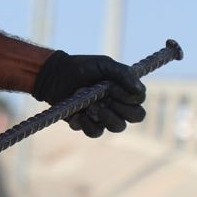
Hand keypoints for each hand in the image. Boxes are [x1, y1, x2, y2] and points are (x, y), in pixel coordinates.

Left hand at [31, 51, 145, 137]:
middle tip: (106, 99)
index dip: (128, 97)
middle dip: (121, 108)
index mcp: (124, 90)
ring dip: (106, 116)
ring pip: (118, 126)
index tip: (112, 87)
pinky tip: (78, 114)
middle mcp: (118, 105)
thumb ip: (123, 73)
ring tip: (90, 106)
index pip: (139, 101)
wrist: (56, 75)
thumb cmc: (82, 67)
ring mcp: (104, 116)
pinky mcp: (88, 124)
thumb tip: (139, 90)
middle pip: (135, 116)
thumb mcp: (104, 64)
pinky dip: (87, 124)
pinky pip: (96, 132)